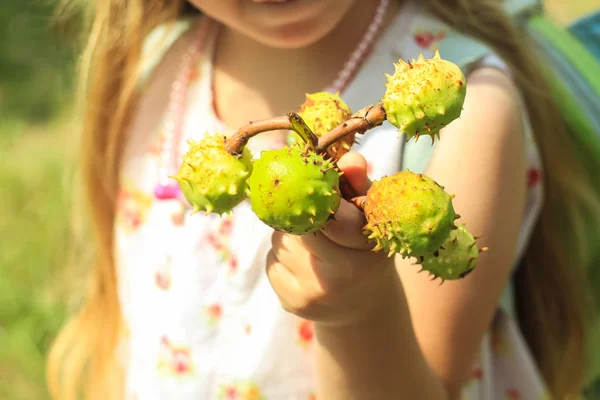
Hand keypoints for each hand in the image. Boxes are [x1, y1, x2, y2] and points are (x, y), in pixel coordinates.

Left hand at [266, 152, 396, 326]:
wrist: (362, 306)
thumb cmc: (364, 248)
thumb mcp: (371, 217)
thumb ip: (359, 185)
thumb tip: (350, 158)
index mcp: (366, 250)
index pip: (334, 217)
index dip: (321, 200)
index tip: (317, 191)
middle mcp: (341, 276)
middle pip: (300, 227)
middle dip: (302, 215)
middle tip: (311, 214)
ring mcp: (314, 294)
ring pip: (282, 242)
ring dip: (289, 235)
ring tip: (312, 246)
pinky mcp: (291, 303)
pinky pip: (273, 262)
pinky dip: (282, 257)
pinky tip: (302, 265)